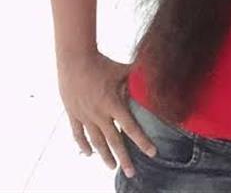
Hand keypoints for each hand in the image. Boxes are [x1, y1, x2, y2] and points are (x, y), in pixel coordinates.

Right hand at [57, 50, 156, 178]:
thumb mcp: (123, 70)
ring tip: (112, 167)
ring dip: (105, 155)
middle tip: (132, 172)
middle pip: (113, 141)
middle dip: (124, 158)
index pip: (131, 128)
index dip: (142, 141)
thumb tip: (157, 70)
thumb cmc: (102, 63)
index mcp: (113, 104)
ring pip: (96, 141)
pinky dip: (84, 145)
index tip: (151, 153)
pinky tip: (89, 154)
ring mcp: (84, 115)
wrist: (75, 59)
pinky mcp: (73, 114)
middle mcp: (99, 114)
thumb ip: (138, 75)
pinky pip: (78, 134)